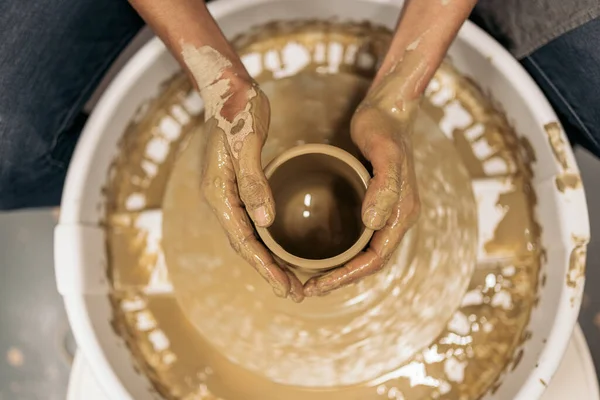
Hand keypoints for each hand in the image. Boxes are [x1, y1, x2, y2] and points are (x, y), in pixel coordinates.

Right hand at [200, 74, 304, 301]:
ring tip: (292, 281)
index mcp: (219, 192)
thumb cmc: (237, 110)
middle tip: (296, 293)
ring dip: (269, 260)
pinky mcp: (239, 186)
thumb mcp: (245, 142)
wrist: (228, 90)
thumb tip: (265, 223)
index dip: (265, 267)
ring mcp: (228, 193)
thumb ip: (254, 183)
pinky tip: (282, 248)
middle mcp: (221, 198)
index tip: (286, 288)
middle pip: (246, 245)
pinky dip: (267, 241)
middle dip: (269, 271)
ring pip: (249, 237)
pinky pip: (253, 222)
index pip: (243, 241)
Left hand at [304, 82, 420, 296]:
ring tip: (311, 280)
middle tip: (307, 289)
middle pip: (369, 263)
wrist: (387, 109)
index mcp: (401, 213)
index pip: (375, 259)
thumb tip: (373, 223)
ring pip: (363, 253)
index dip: (347, 276)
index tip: (318, 285)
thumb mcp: (386, 153)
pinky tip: (321, 253)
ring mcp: (385, 212)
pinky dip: (341, 252)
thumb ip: (385, 187)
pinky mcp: (373, 203)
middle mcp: (395, 217)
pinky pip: (359, 238)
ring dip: (340, 270)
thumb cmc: (385, 128)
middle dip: (340, 279)